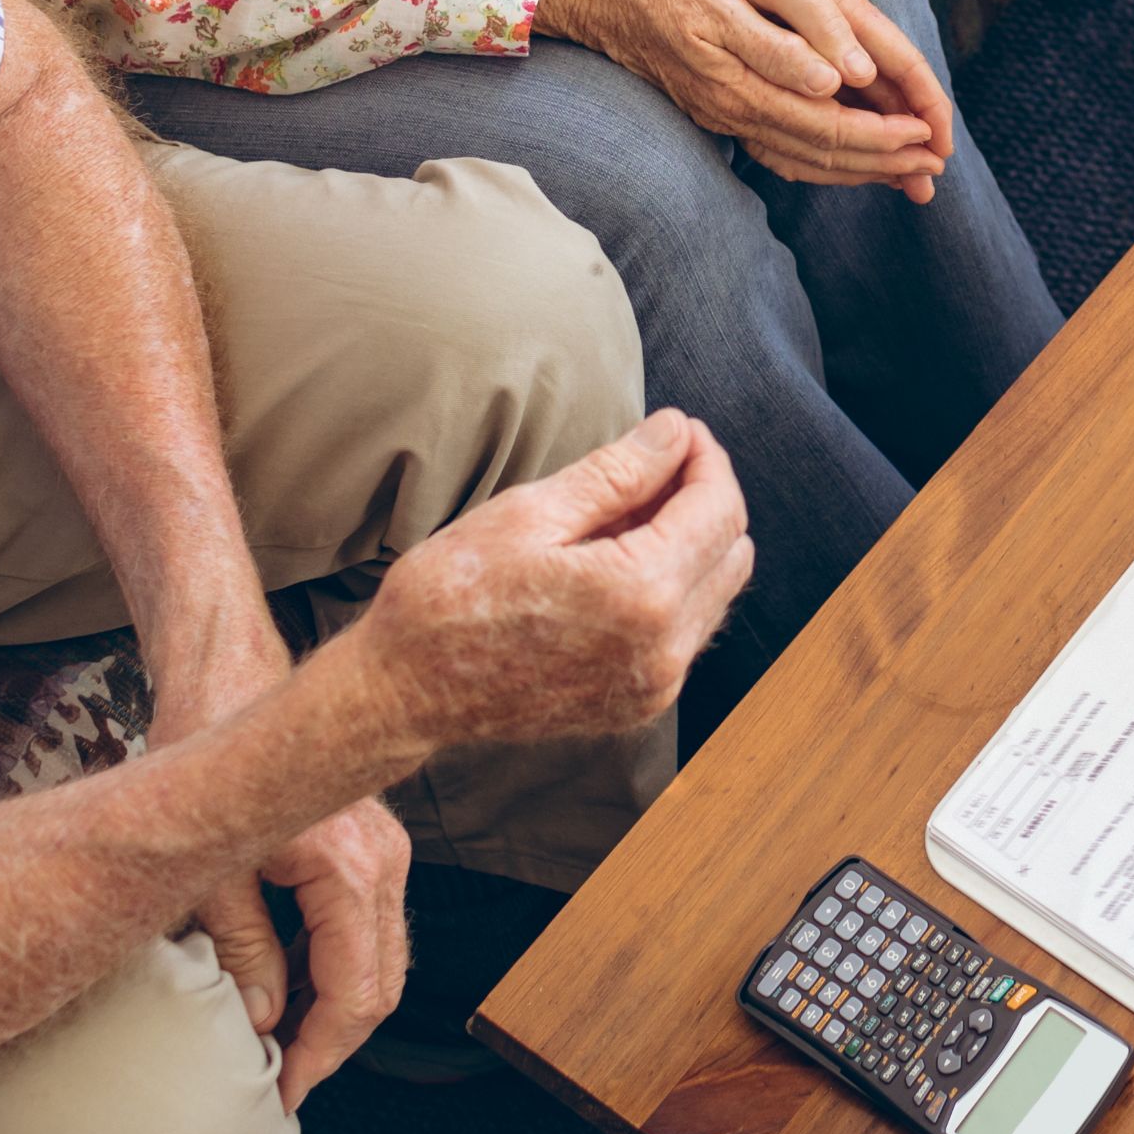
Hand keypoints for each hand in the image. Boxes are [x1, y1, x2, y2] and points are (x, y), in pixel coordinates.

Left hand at [143, 614, 369, 1096]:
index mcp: (351, 868)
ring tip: (278, 1047)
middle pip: (381, 985)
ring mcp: (388, 848)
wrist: (227, 672)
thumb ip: (240, 953)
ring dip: (336, 1007)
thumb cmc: (206, 752)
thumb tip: (263, 1023)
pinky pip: (369, 926)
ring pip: (380, 958)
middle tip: (279, 1085)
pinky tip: (289, 988)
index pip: (355, 994)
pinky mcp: (374, 843)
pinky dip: (338, 966)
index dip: (319, 1057)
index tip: (280, 1096)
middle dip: (332, 1043)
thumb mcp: (206, 871)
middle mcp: (386, 859)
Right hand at [355, 410, 755, 753]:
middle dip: (705, 497)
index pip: (718, 508)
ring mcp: (654, 686)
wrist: (401, 694)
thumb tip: (676, 432)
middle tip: (652, 463)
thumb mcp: (529, 513)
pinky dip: (672, 588)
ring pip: (717, 593)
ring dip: (692, 543)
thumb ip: (618, 472)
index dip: (705, 457)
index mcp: (640, 594)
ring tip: (628, 512)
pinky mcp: (637, 704)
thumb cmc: (449, 597)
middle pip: (732, 550)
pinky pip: (687, 632)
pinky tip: (618, 561)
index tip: (679, 430)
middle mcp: (663, 649)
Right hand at [537, 0, 948, 198]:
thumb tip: (831, 83)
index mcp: (744, 86)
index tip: (928, 137)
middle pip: (824, 153)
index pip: (830, 127)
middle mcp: (737, 112)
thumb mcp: (715, 3)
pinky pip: (780, 150)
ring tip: (904, 170)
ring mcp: (726, 116)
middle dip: (885, 162)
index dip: (884, 137)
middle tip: (935, 166)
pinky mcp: (719, 109)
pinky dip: (820, 161)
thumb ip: (775, 47)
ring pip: (804, 159)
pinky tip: (841, 158)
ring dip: (858, 167)